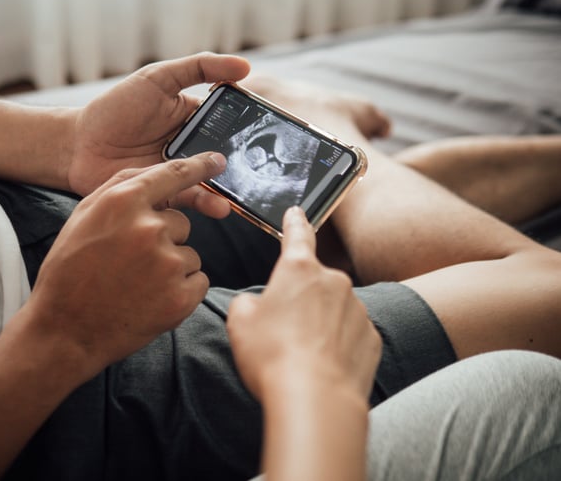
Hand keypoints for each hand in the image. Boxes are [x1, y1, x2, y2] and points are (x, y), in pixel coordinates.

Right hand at [27, 152, 226, 381]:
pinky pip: (198, 281)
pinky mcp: (181, 297)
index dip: (199, 167)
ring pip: (190, 254)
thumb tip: (160, 174)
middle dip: (163, 238)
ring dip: (172, 267)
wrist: (65, 330)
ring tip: (137, 283)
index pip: (174, 174)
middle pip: (181, 223)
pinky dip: (181, 290)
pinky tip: (151, 299)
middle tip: (131, 262)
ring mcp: (168, 263)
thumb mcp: (84, 216)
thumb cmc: (70, 271)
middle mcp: (150, 228)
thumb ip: (122, 189)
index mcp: (124, 203)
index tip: (217, 162)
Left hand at [67, 52, 249, 199]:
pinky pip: (190, 200)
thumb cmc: (115, 107)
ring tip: (235, 198)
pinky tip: (217, 206)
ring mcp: (180, 173)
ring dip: (226, 191)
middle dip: (243, 167)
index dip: (250, 129)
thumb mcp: (158, 78)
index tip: (270, 133)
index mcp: (195, 120)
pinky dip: (205, 204)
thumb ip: (199, 68)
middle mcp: (192, 148)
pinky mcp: (166, 196)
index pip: (231, 125)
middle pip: (226, 157)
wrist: (77, 144)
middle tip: (260, 174)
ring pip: (211, 182)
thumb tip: (245, 65)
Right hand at [227, 207, 381, 400]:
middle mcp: (333, 281)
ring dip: (319, 325)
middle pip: (313, 283)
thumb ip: (248, 303)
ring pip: (333, 310)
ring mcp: (357, 309)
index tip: (296, 212)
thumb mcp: (240, 322)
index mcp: (298, 269)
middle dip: (299, 301)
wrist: (315, 399)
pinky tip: (322, 367)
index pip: (297, 236)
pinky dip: (337, 346)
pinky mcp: (372, 338)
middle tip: (282, 332)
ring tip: (301, 356)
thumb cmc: (272, 356)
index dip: (294, 222)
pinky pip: (350, 335)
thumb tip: (259, 306)